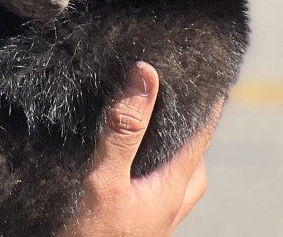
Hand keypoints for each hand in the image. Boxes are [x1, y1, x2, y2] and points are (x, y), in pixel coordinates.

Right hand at [60, 62, 221, 236]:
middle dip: (186, 125)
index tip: (200, 72)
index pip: (200, 135)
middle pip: (192, 157)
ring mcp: (155, 216)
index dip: (203, 101)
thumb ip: (124, 131)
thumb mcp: (103, 178)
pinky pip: (156, 186)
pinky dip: (148, 162)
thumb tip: (146, 76)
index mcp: (172, 188)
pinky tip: (123, 156)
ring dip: (165, 146)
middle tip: (169, 94)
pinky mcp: (137, 220)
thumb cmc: (90, 233)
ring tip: (144, 120)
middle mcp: (171, 203)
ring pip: (175, 174)